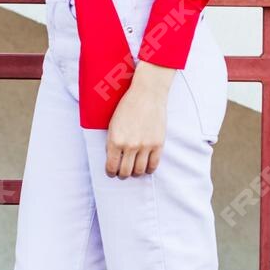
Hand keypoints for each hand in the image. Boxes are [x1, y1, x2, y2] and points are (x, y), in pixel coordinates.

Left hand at [105, 61, 174, 176]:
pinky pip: (154, 165)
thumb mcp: (113, 124)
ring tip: (134, 171)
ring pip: (139, 171)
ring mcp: (145, 146)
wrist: (147, 94)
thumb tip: (114, 159)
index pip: (111, 166)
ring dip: (135, 173)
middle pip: (125, 172)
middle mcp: (130, 145)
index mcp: (115, 140)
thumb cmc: (128, 106)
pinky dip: (149, 169)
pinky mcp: (158, 144)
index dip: (111, 172)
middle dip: (122, 174)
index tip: (112, 172)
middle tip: (122, 173)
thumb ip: (112, 142)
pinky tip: (146, 167)